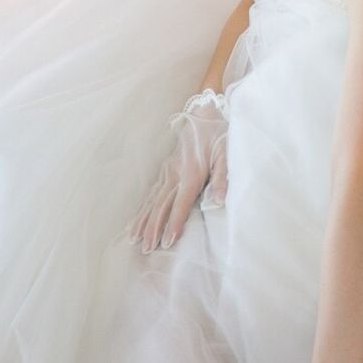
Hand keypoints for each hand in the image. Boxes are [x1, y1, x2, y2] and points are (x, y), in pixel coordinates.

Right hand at [128, 89, 227, 251]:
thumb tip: (220, 201)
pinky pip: (150, 194)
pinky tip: (135, 222)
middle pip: (161, 205)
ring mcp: (167, 172)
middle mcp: (175, 174)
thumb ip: (224, 177)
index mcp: (192, 172)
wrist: (203, 114)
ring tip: (135, 240)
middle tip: (147, 249)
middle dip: (154, 228)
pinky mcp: (165, 170)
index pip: (181, 203)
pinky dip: (142, 210)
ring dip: (144, 221)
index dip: (173, 222)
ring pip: (152, 201)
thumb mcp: (227, 153)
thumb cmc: (219, 135)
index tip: (167, 241)